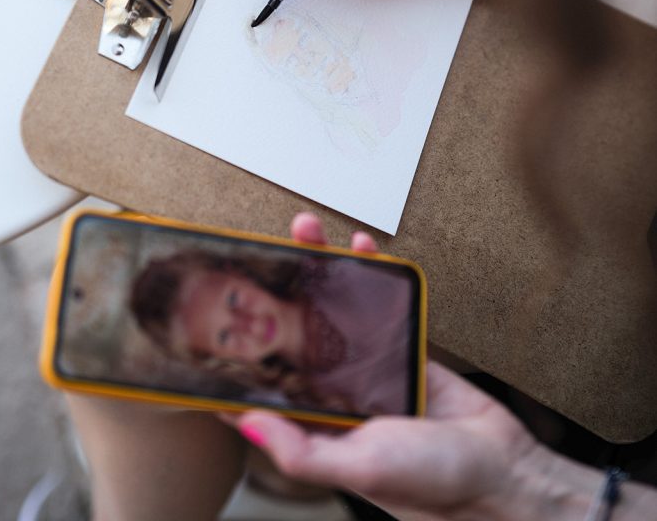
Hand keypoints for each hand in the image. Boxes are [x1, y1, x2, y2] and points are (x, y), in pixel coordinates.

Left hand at [222, 213, 545, 520]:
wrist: (502, 469)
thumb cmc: (432, 484)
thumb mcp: (359, 467)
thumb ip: (303, 451)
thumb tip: (248, 423)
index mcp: (316, 426)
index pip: (262, 386)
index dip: (239, 352)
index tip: (216, 312)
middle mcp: (336, 395)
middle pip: (296, 335)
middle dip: (279, 294)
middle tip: (265, 253)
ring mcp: (367, 369)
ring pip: (335, 313)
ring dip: (322, 273)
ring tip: (307, 234)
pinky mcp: (401, 351)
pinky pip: (379, 306)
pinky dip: (372, 276)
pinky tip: (362, 251)